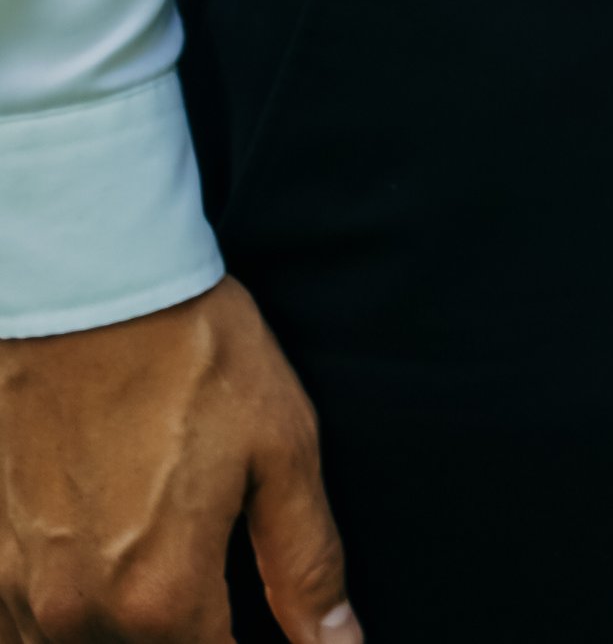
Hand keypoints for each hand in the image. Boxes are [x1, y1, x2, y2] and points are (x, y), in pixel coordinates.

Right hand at [0, 279, 354, 643]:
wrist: (86, 283)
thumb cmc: (191, 351)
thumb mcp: (281, 445)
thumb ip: (306, 563)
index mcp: (163, 599)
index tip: (261, 628)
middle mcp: (80, 615)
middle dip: (189, 641)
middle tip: (217, 593)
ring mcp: (22, 593)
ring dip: (126, 637)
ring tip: (163, 571)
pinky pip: (21, 633)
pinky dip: (63, 625)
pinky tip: (101, 578)